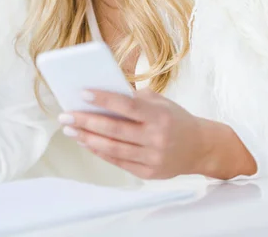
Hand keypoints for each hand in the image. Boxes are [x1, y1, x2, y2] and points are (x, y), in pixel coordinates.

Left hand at [58, 87, 210, 179]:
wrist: (200, 147)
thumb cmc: (174, 118)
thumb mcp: (160, 102)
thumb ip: (134, 99)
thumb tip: (102, 96)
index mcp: (159, 115)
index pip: (127, 105)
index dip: (104, 99)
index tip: (83, 93)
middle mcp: (156, 137)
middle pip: (114, 129)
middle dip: (86, 121)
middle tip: (66, 115)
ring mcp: (152, 157)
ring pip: (113, 148)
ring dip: (87, 138)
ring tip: (70, 130)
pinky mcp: (149, 173)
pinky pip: (118, 162)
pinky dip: (100, 151)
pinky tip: (87, 142)